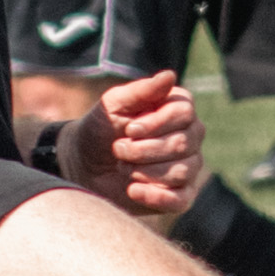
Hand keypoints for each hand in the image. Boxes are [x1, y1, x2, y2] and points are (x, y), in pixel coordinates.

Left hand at [61, 68, 201, 216]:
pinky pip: (181, 199)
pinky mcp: (179, 195)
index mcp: (178, 110)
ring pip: (182, 171)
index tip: (129, 128)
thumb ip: (140, 90)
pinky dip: (155, 196)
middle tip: (119, 149)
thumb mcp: (113, 104)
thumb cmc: (101, 129)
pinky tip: (132, 190)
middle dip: (143, 149)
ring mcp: (187, 167)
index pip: (185, 113)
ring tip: (123, 167)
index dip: (156, 123)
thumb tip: (169, 76)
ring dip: (144, 171)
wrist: (84, 164)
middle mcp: (190, 137)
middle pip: (183, 143)